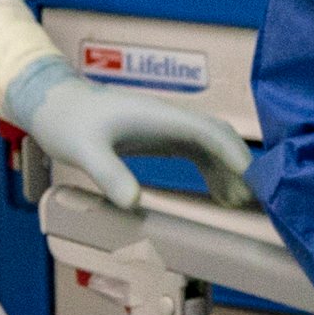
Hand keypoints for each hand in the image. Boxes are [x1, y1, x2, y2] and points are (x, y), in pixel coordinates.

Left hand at [1, 60, 254, 210]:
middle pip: (221, 138)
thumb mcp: (84, 151)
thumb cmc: (68, 124)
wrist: (53, 106)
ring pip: (214, 146)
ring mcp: (169, 126)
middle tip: (259, 202)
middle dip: (243, 167)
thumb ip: (108, 173)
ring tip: (242, 208)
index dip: (235, 156)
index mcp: (161, 116)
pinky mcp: (162, 136)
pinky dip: (215, 173)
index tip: (254, 183)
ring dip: (231, 174)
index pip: (210, 132)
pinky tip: (221, 198)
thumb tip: (132, 202)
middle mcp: (172, 118)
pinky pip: (199, 153)